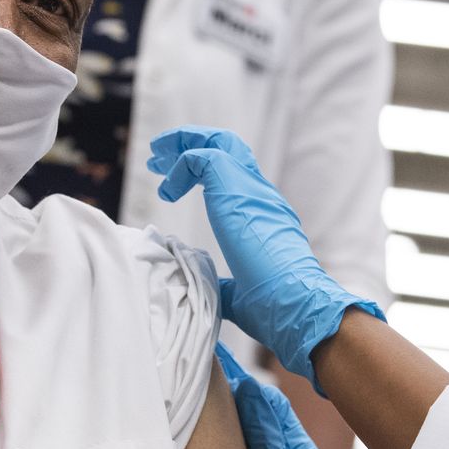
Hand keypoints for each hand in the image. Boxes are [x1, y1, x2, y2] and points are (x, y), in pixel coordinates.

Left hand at [148, 127, 381, 386]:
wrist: (293, 301)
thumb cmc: (272, 305)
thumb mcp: (240, 290)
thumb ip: (224, 282)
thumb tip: (207, 285)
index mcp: (265, 215)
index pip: (236, 177)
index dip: (201, 174)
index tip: (171, 188)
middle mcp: (262, 195)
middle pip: (228, 148)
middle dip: (190, 145)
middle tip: (158, 156)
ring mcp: (253, 189)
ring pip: (219, 142)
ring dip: (183, 144)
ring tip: (156, 155)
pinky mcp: (236, 188)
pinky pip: (202, 158)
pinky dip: (180, 167)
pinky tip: (167, 191)